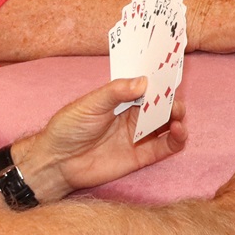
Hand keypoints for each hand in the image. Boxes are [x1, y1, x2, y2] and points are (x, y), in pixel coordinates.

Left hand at [23, 77, 188, 195]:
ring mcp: (138, 136)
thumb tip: (143, 81)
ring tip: (178, 115)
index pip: (146, 87)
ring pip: (167, 124)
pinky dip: (177, 139)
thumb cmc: (68, 128)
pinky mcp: (141, 156)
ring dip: (178, 117)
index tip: (171, 72)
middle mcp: (133, 116)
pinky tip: (178, 131)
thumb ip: (116, 92)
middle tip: (175, 98)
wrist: (56, 162)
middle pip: (161, 105)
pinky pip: (166, 147)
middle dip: (171, 99)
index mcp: (121, 100)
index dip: (159, 80)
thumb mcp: (90, 104)